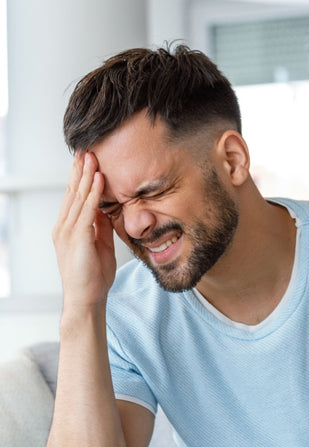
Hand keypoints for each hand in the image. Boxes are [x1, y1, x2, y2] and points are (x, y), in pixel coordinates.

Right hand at [53, 153, 116, 311]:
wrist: (87, 298)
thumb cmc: (94, 274)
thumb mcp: (99, 243)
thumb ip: (100, 225)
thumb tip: (106, 209)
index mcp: (69, 228)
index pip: (74, 196)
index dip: (80, 177)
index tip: (87, 159)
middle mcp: (64, 226)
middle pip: (72, 192)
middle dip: (80, 169)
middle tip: (86, 148)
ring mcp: (67, 232)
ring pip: (78, 197)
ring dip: (86, 175)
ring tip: (92, 156)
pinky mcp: (76, 238)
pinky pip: (87, 210)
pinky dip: (94, 193)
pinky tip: (99, 179)